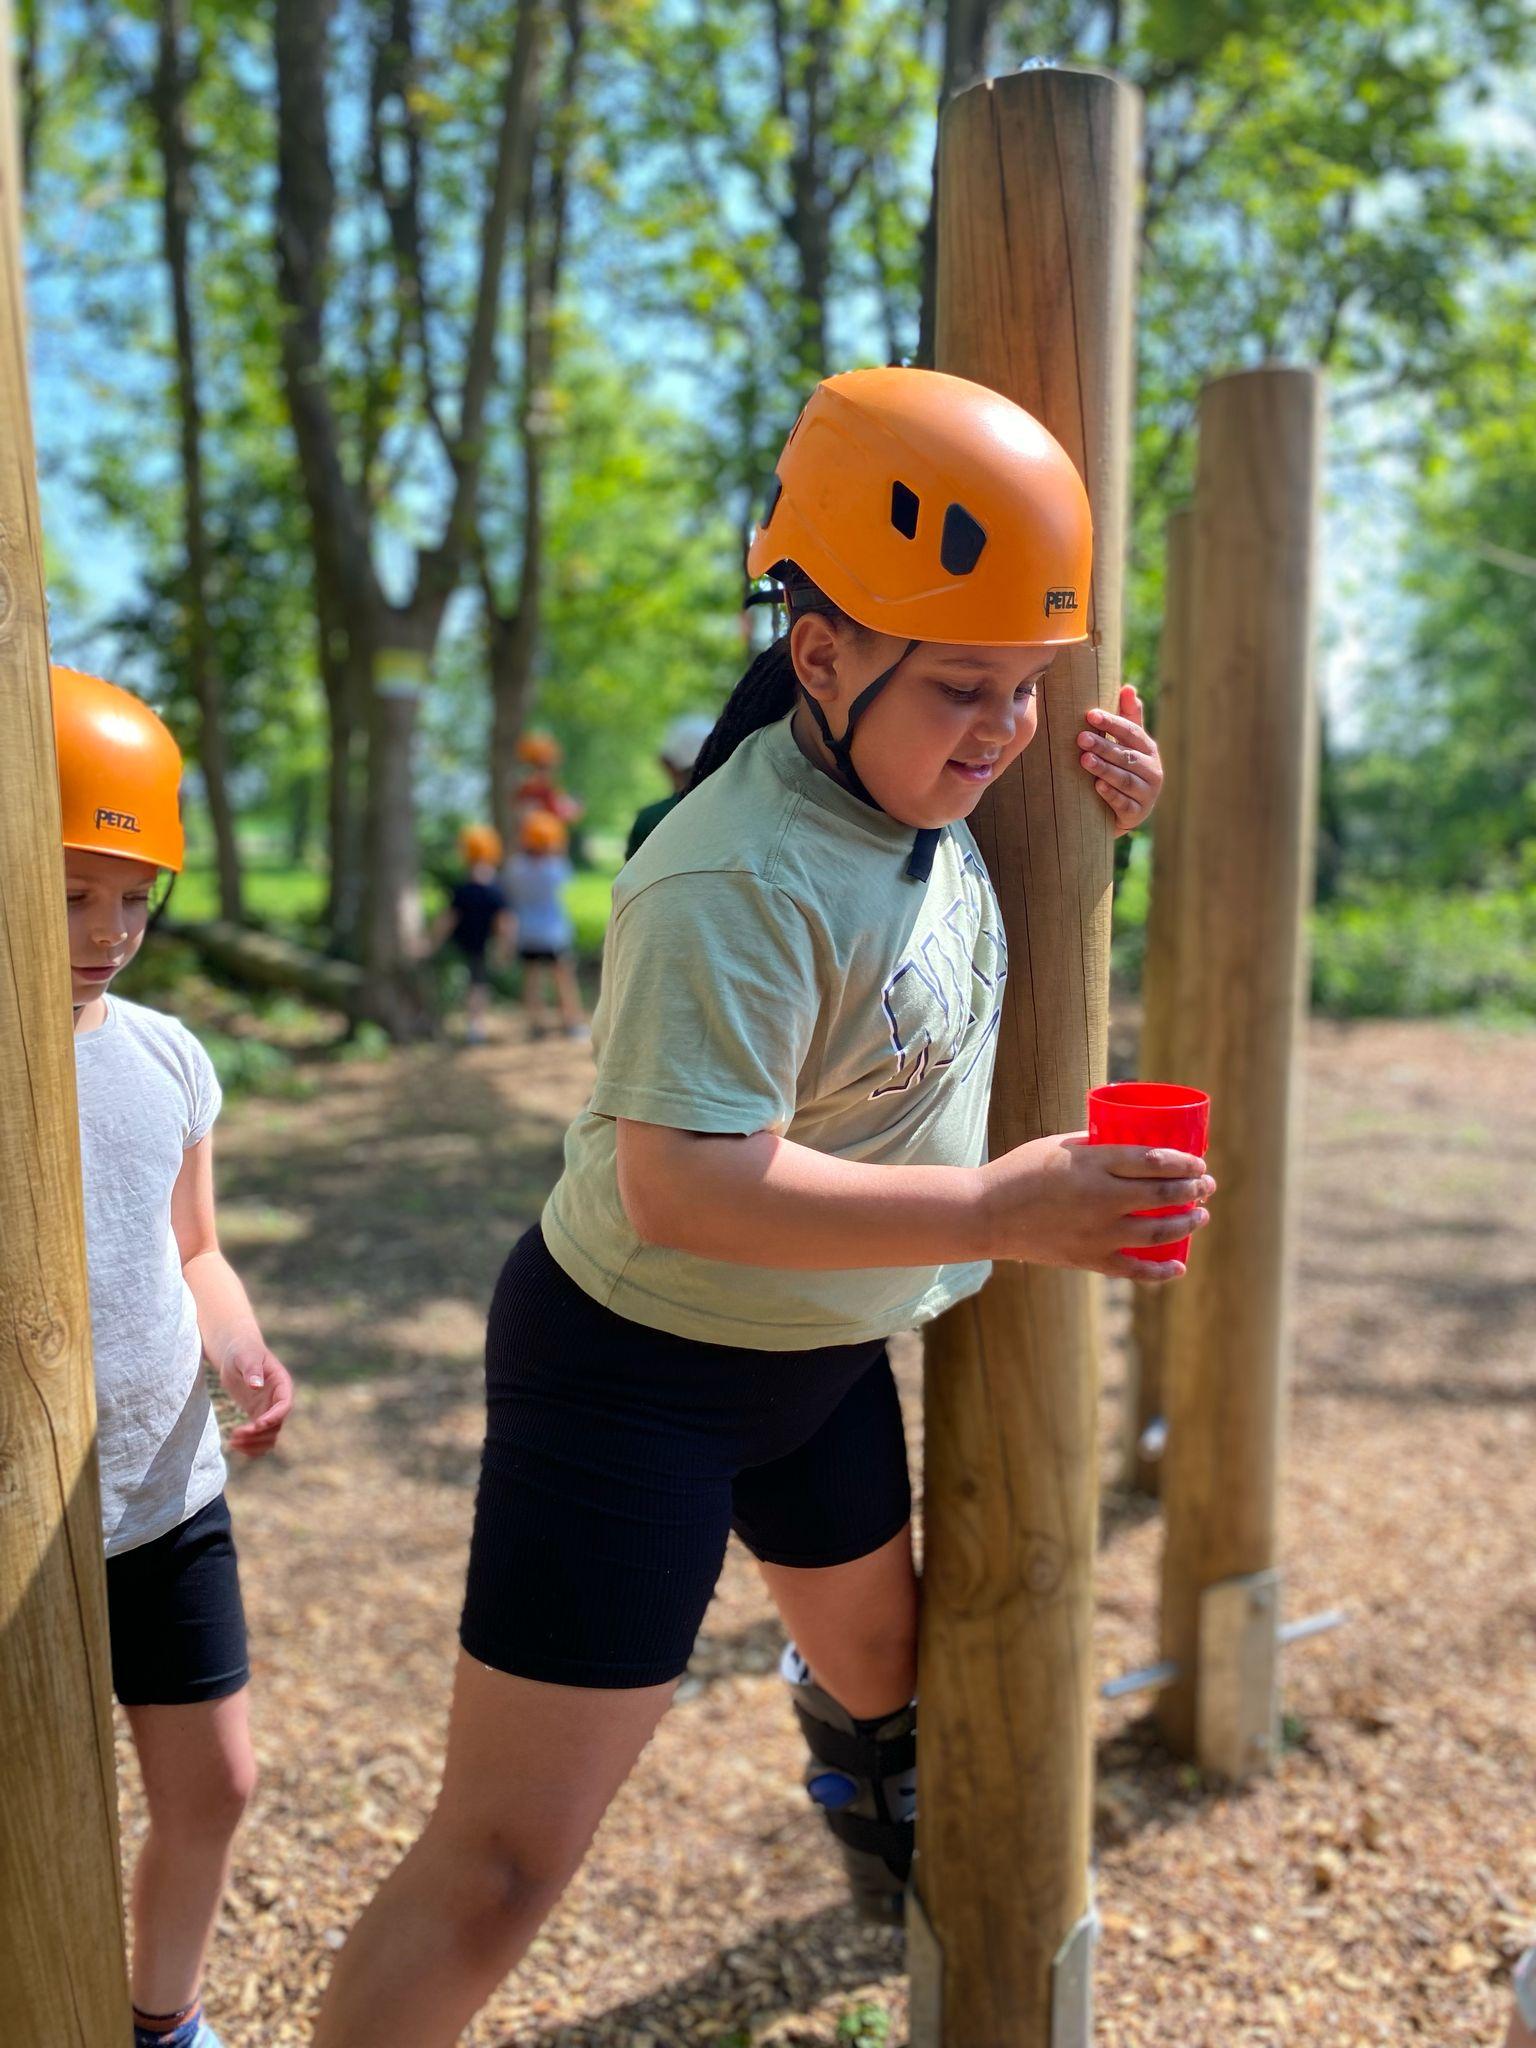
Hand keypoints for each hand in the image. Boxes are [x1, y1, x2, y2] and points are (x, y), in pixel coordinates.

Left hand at [217, 1337, 294, 1457]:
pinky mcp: (258, 1415)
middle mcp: (279, 1400)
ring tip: (233, 1441)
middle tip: (236, 1435)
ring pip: (269, 1436)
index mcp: (282, 1384)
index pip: (285, 1405)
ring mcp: (269, 1409)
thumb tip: (256, 1385)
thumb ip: (252, 1369)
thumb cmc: (243, 1350)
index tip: (257, 1424)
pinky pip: (260, 1437)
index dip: (274, 1417)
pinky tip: (234, 1444)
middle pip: (276, 1425)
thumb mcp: (246, 1356)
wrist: (236, 1353)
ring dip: (254, 1443)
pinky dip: (250, 1445)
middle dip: (258, 1434)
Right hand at [981, 1131, 1214, 1280]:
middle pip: (1162, 1195)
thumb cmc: (1020, 1172)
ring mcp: (1096, 1232)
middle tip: (1207, 1186)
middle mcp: (1100, 1198)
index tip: (1198, 1163)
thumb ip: (1096, 1147)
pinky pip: (1132, 1270)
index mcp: (1092, 1163)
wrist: (986, 1215)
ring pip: (1157, 1232)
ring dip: (1186, 1223)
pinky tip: (1179, 1266)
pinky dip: (1160, 1271)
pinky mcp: (1087, 1258)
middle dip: (1193, 1190)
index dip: (1183, 1162)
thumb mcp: (1058, 1146)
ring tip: (1200, 1216)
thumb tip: (1131, 1146)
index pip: (1153, 1160)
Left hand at [1077, 685, 1161, 834]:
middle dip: (1103, 746)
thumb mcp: (1127, 743)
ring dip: (1105, 769)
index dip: (1112, 723)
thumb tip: (1128, 687)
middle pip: (1126, 755)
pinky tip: (1097, 787)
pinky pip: (1125, 804)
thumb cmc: (1124, 768)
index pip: (1131, 732)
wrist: (1127, 811)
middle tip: (1080, 738)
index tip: (1090, 715)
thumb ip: (1128, 717)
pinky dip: (1111, 795)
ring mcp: (1147, 793)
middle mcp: (1152, 770)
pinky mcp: (1137, 813)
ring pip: (1125, 779)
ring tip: (1085, 760)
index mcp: (1148, 749)